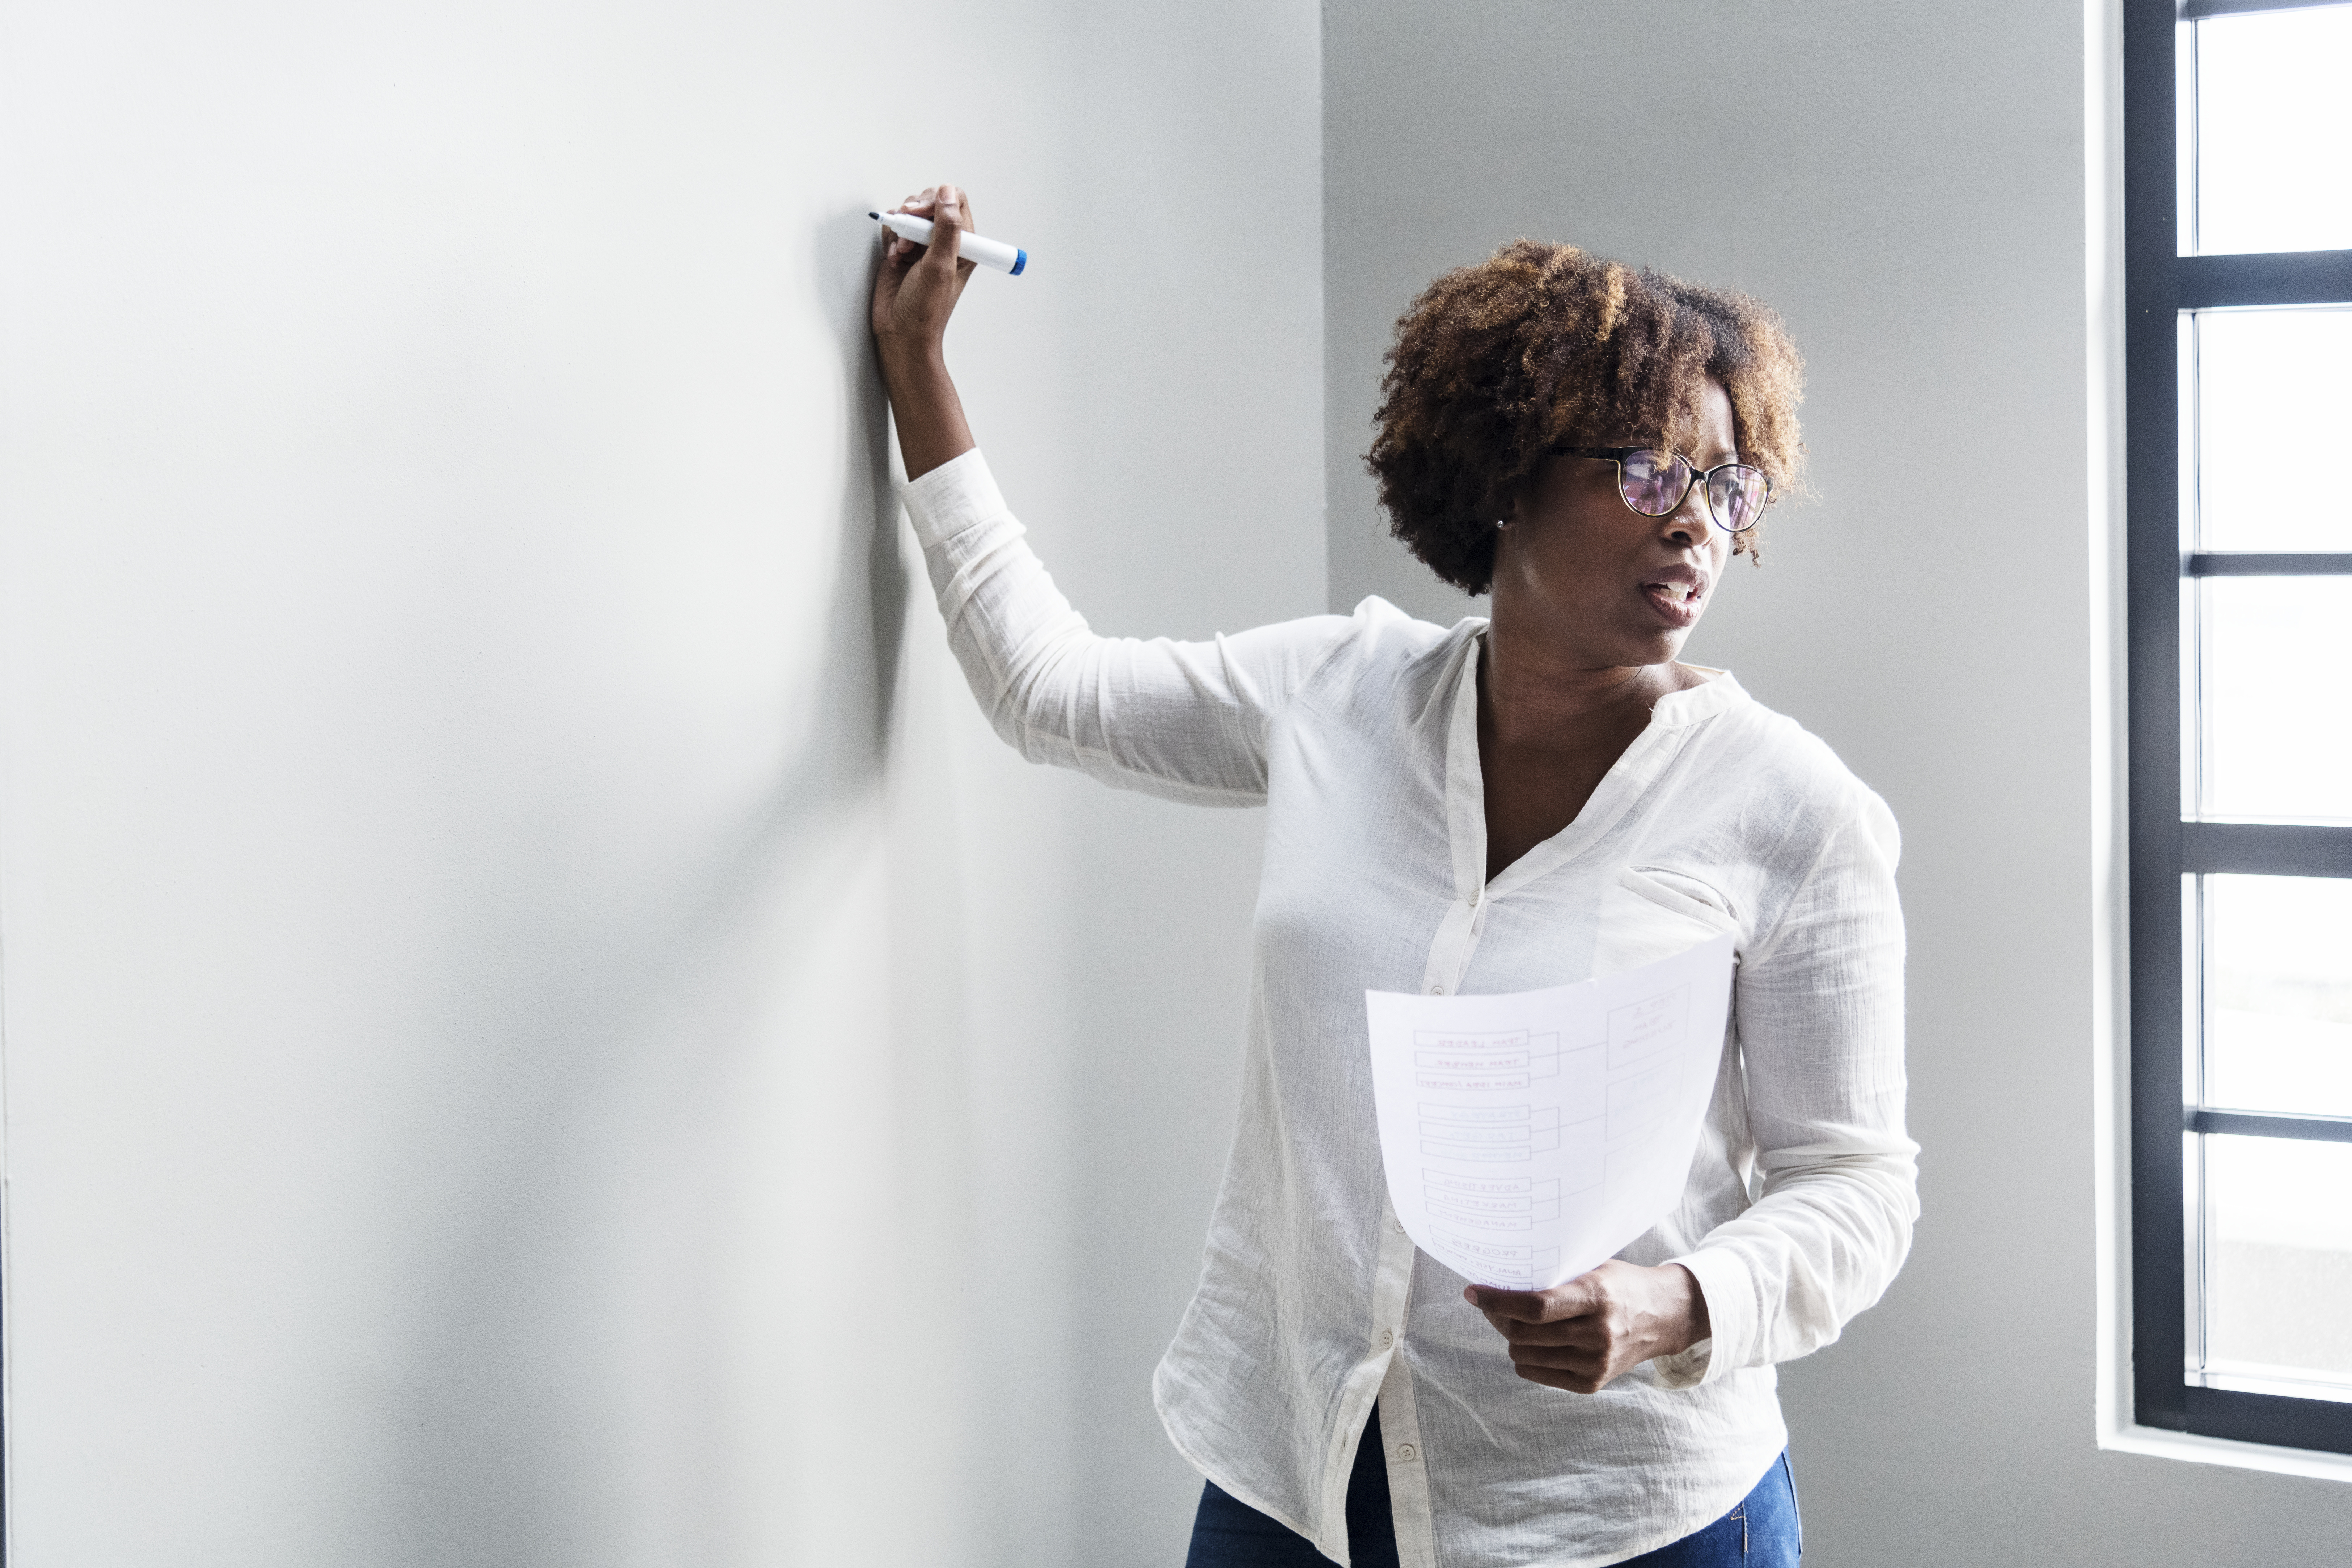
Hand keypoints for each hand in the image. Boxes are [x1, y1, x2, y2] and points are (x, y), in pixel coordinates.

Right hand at [870, 184, 977, 356]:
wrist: (900, 331)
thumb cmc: (926, 309)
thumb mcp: (940, 266)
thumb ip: (947, 228)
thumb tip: (947, 193)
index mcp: (964, 244)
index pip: (954, 201)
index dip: (936, 201)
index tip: (921, 213)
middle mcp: (944, 242)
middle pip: (930, 203)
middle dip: (914, 214)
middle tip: (908, 237)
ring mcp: (922, 245)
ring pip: (909, 214)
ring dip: (901, 229)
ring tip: (901, 253)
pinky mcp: (902, 250)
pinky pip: (894, 228)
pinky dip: (890, 239)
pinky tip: (893, 258)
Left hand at [1464, 1261, 1709, 1393]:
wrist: (1662, 1317)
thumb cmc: (1619, 1286)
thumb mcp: (1592, 1269)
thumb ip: (1554, 1278)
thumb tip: (1498, 1283)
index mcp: (1596, 1298)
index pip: (1535, 1306)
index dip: (1497, 1301)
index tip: (1473, 1292)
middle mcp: (1597, 1334)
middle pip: (1524, 1335)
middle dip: (1497, 1319)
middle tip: (1492, 1305)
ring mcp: (1595, 1363)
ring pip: (1525, 1356)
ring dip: (1511, 1339)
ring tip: (1517, 1323)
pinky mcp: (1592, 1383)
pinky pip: (1537, 1373)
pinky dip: (1527, 1358)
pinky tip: (1536, 1342)